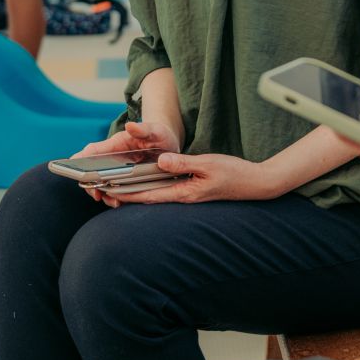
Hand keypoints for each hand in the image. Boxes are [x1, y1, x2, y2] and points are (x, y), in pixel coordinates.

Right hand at [75, 121, 180, 202]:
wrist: (168, 143)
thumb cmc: (158, 133)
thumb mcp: (154, 130)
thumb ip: (143, 129)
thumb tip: (130, 126)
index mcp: (115, 144)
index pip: (91, 151)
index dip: (79, 161)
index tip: (74, 172)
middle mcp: (112, 158)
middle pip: (91, 172)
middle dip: (91, 184)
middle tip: (97, 195)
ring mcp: (117, 170)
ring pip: (101, 184)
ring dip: (104, 194)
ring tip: (115, 202)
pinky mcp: (125, 180)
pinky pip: (114, 191)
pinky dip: (114, 198)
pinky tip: (121, 202)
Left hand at [97, 152, 273, 207]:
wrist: (255, 184)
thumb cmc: (234, 174)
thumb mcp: (209, 164)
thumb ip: (184, 163)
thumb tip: (161, 160)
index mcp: (185, 193)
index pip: (149, 195)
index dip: (128, 194)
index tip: (108, 191)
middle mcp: (183, 197)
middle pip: (148, 198)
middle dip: (126, 196)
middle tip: (103, 190)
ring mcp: (188, 195)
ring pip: (156, 195)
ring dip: (136, 192)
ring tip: (115, 187)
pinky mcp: (192, 190)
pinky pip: (166, 190)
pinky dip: (152, 187)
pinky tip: (144, 182)